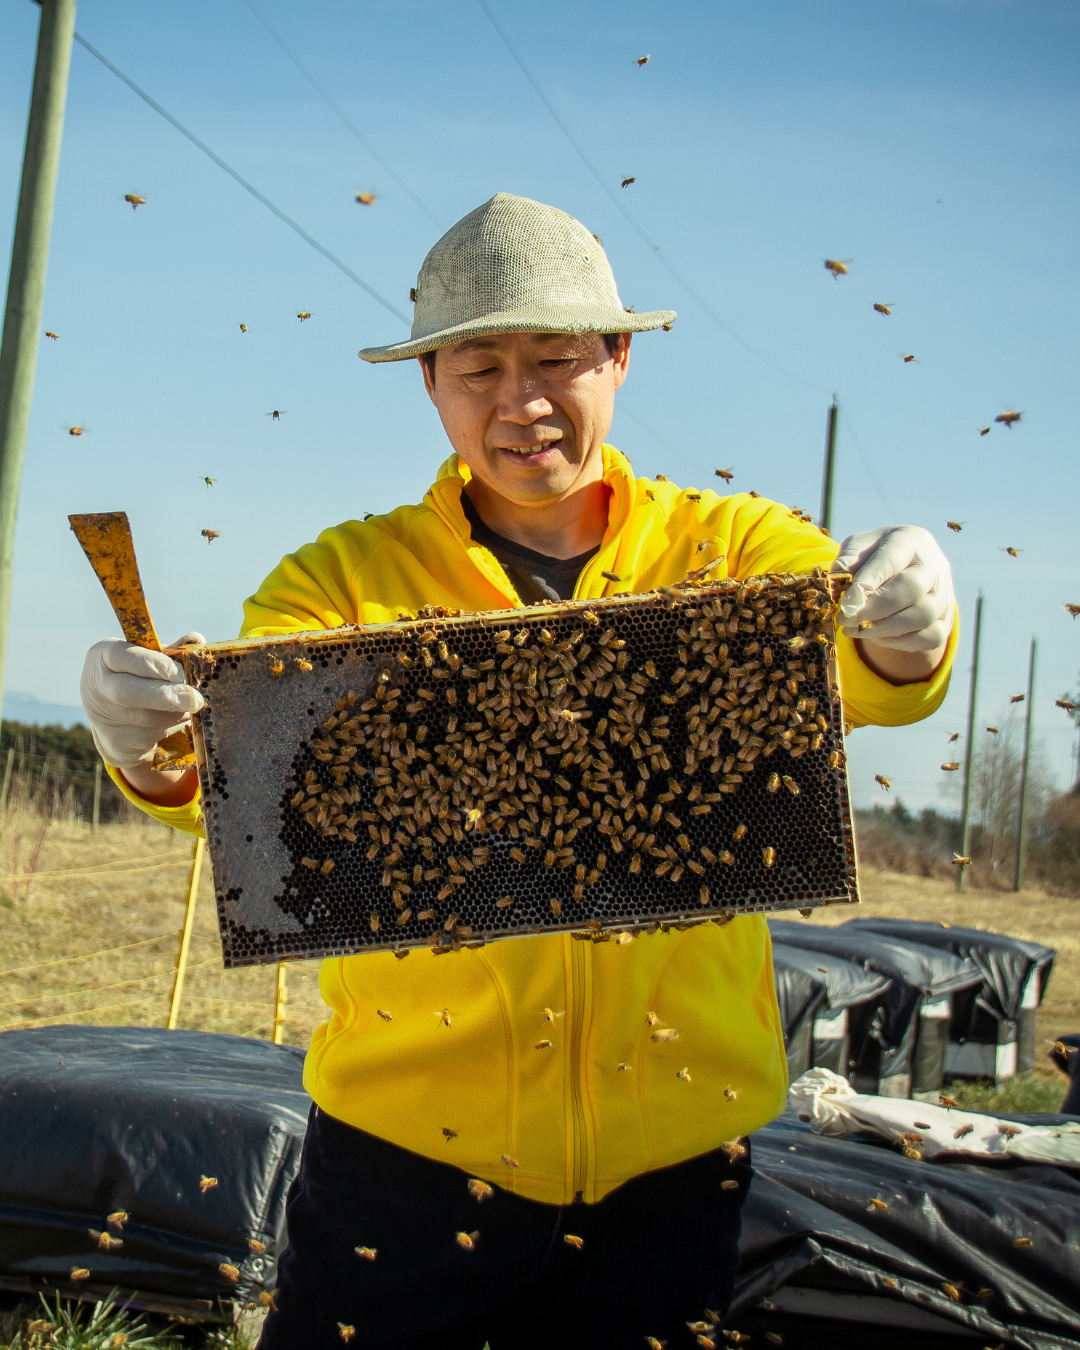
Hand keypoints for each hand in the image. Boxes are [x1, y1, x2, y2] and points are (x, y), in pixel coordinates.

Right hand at [80, 632, 205, 768]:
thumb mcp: (148, 658)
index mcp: (103, 655)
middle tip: (195, 699)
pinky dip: (173, 725)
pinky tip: (178, 717)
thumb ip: (171, 650)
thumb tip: (197, 639)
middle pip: (128, 692)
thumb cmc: (136, 677)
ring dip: (176, 711)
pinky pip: (153, 733)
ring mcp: (104, 716)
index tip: (179, 673)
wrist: (112, 718)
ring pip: (147, 717)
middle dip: (165, 696)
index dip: (154, 665)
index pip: (124, 656)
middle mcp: (97, 685)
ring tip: (189, 703)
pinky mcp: (117, 741)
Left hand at [832, 526, 953, 681]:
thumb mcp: (857, 548)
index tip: (846, 602)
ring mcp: (945, 593)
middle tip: (846, 619)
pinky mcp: (947, 619)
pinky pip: (932, 637)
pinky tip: (878, 637)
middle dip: (875, 609)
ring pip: (924, 616)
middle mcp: (934, 565)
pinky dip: (902, 642)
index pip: (891, 559)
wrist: (903, 570)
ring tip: (856, 629)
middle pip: (912, 588)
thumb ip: (848, 560)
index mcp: (910, 540)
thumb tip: (840, 577)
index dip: (869, 581)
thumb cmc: (874, 557)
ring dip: (885, 629)